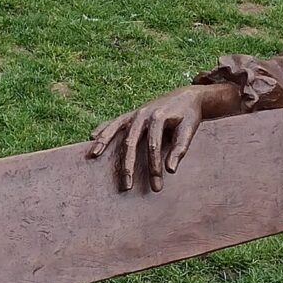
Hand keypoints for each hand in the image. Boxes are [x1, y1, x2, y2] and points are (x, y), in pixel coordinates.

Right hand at [88, 87, 211, 191]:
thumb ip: (180, 148)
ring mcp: (135, 113)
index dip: (154, 166)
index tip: (156, 185)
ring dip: (104, 142)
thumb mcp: (189, 130)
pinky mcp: (131, 115)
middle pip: (130, 141)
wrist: (187, 96)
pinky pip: (114, 122)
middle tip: (126, 186)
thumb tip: (170, 170)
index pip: (153, 145)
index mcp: (158, 117)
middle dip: (127, 165)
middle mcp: (143, 114)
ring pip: (116, 129)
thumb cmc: (189, 116)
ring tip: (93, 155)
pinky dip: (103, 128)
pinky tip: (92, 137)